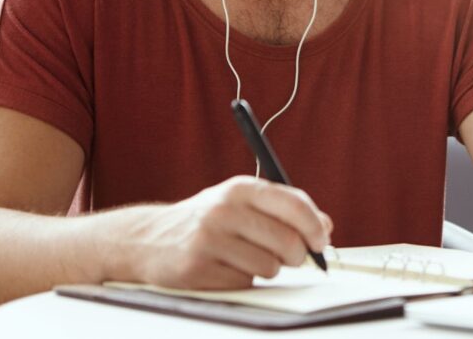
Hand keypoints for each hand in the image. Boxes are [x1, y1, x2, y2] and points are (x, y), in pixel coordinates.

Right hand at [125, 176, 332, 288]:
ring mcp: (208, 239)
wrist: (147, 238)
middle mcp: (224, 209)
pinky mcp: (197, 268)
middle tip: (292, 257)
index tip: (322, 240)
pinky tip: (225, 268)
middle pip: (287, 241)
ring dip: (268, 268)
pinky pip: (244, 282)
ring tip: (247, 257)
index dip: (315, 226)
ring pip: (269, 266)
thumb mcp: (241, 202)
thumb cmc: (207, 219)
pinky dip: (243, 280)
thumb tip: (325, 226)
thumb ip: (283, 209)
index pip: (293, 204)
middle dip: (298, 255)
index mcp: (240, 188)